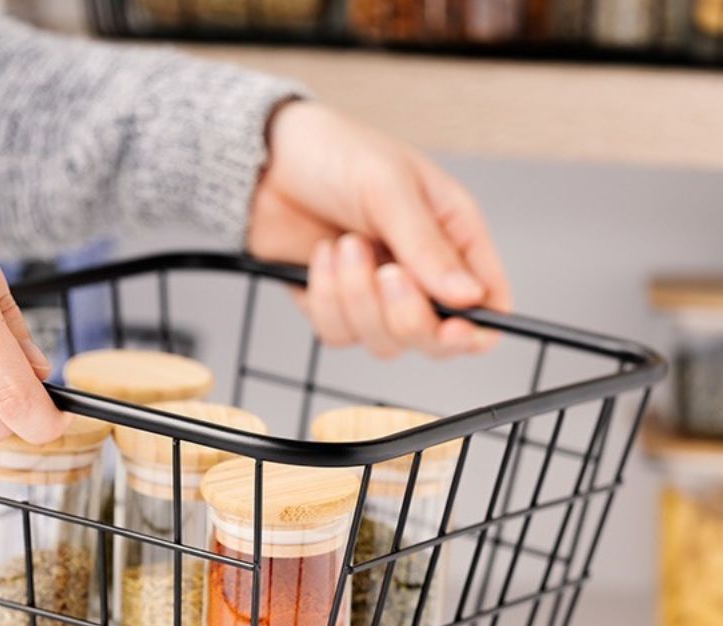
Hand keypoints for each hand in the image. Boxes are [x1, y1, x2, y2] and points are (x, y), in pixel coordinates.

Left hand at [249, 101, 510, 357]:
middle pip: (436, 339)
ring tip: (344, 245)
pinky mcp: (337, 308)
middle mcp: (421, 275)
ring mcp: (377, 297)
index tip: (452, 328)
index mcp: (453, 238)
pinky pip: (339, 334)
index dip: (476, 330)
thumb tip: (470, 297)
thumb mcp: (389, 188)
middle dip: (408, 316)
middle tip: (386, 272)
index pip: (488, 304)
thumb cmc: (335, 153)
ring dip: (359, 298)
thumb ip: (428, 247)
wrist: (266, 161)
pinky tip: (322, 256)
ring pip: (386, 343)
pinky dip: (327, 300)